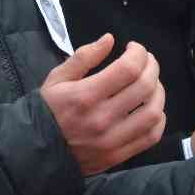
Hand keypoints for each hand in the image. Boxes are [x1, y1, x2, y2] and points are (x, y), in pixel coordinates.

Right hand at [41, 34, 165, 174]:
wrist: (36, 150)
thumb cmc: (47, 109)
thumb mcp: (57, 78)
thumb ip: (83, 56)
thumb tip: (110, 39)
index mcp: (85, 95)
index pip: (128, 68)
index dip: (138, 53)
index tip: (134, 49)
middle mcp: (102, 118)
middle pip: (145, 87)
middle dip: (152, 67)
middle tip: (146, 61)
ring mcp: (112, 140)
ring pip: (152, 112)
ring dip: (158, 92)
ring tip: (151, 83)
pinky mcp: (117, 155)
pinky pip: (150, 136)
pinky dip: (158, 119)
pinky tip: (151, 108)